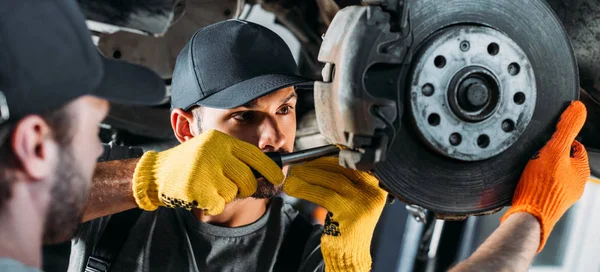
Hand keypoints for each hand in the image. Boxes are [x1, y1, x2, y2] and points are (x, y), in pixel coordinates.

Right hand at [132, 129, 283, 213]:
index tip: (278, 177)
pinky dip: (212, 204)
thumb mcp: (212, 151)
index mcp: (220, 141)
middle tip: (235, 188)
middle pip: (246, 178)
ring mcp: (204, 170)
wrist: (157, 173)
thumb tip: (265, 174)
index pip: (254, 155)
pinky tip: (200, 194)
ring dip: (224, 195)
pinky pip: (218, 204)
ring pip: (232, 192)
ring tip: (208, 186)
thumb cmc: (190, 164)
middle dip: (246, 188)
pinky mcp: (196, 187)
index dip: (270, 168)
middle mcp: (213, 152)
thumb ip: (234, 158)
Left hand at [284, 157, 386, 270]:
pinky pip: (325, 195)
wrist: (350, 253)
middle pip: (342, 169)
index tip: (310, 159)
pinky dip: (306, 188)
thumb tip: (316, 160)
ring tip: (292, 176)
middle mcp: (373, 193)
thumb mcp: (350, 199)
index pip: (351, 163)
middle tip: (297, 167)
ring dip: (308, 175)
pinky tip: (294, 188)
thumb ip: (343, 180)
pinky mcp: (352, 215)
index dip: (328, 158)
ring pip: (332, 180)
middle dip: (316, 165)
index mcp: (375, 185)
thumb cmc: (346, 225)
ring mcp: (364, 204)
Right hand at [501, 101, 589, 251]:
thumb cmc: (540, 186)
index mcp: (581, 171)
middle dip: (547, 154)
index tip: (545, 141)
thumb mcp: (554, 150)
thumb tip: (578, 108)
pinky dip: (533, 180)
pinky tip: (524, 180)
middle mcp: (574, 184)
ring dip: (538, 167)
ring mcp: (560, 194)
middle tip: (534, 154)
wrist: (527, 216)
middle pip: (560, 158)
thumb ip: (566, 128)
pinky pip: (540, 184)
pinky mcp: (545, 201)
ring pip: (549, 171)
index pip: (573, 144)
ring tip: (527, 167)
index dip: (558, 139)